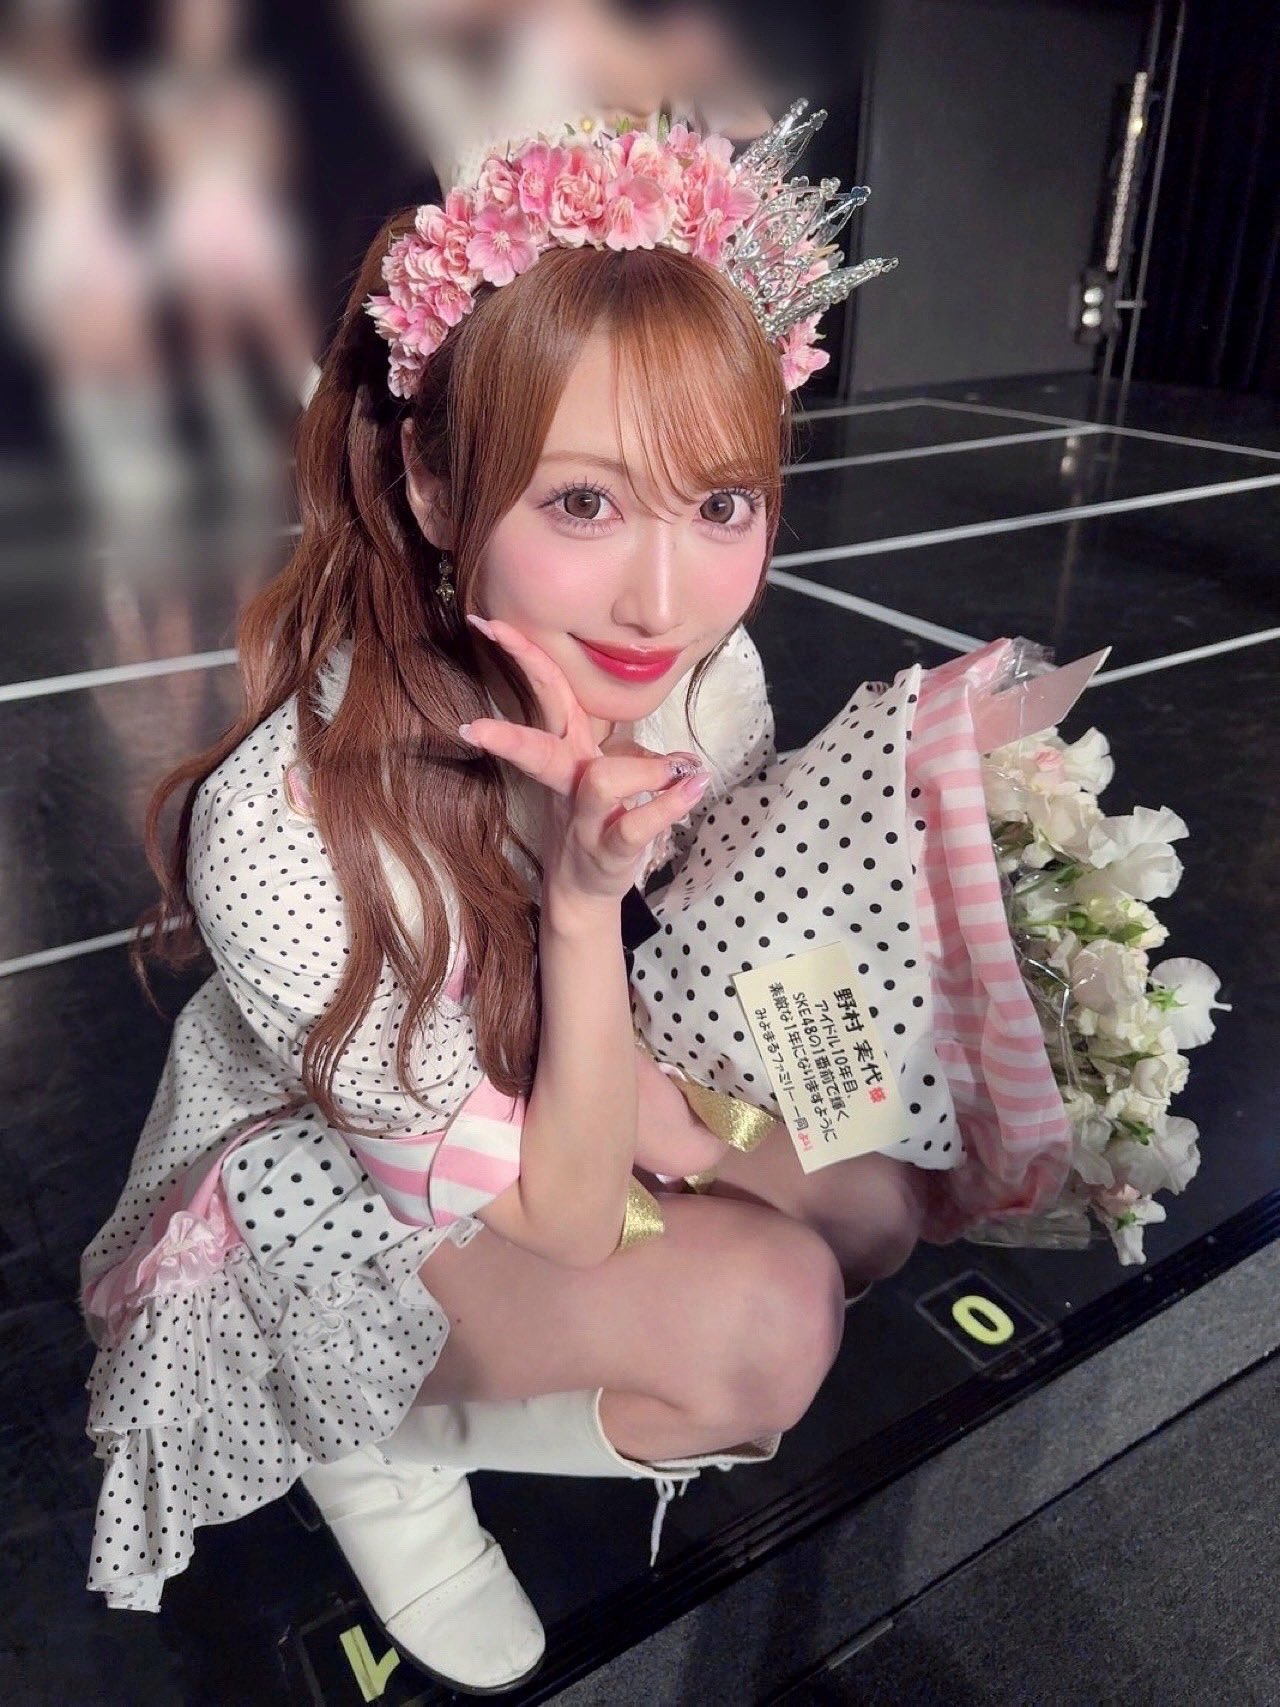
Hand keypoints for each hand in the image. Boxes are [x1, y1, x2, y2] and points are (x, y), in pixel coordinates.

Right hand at [457, 613, 710, 907]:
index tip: (487, 623)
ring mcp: (585, 816)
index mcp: (569, 748)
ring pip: (601, 781)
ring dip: (641, 770)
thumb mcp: (609, 775)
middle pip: (539, 743)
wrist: (585, 889)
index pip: (546, 692)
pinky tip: (694, 787)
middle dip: (510, 732)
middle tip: (476, 726)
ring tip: (677, 769)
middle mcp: (570, 778)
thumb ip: (636, 751)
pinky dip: (668, 805)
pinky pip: (636, 824)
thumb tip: (682, 749)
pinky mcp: (609, 848)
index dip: (521, 656)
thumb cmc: (598, 821)